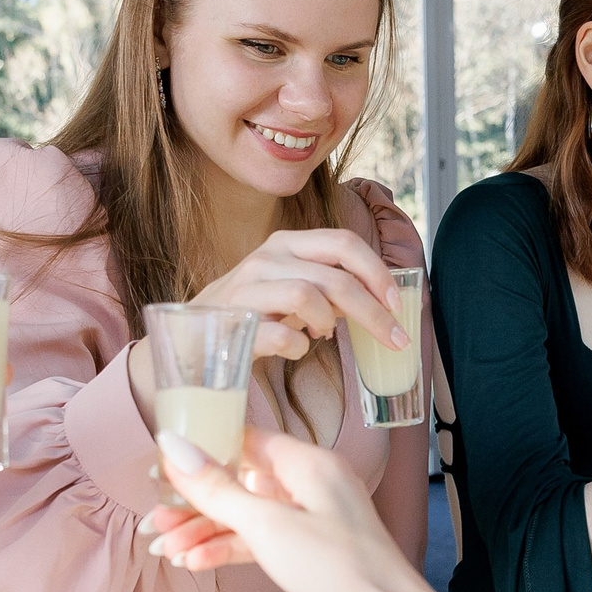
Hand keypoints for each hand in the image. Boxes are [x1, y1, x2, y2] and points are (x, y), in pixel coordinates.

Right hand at [154, 426, 435, 591]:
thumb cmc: (338, 568)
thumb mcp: (267, 525)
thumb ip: (217, 488)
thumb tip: (174, 445)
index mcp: (310, 463)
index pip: (245, 440)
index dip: (201, 451)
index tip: (161, 467)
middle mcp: (312, 485)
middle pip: (241, 481)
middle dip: (196, 502)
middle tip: (156, 520)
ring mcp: (311, 521)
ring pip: (246, 516)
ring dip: (206, 532)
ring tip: (164, 550)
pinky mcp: (308, 554)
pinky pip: (259, 543)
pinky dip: (228, 551)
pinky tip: (194, 563)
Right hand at [190, 229, 406, 363]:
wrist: (193, 334)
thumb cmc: (253, 310)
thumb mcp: (292, 286)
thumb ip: (331, 285)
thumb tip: (378, 298)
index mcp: (287, 243)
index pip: (344, 243)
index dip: (377, 272)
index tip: (397, 304)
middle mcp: (267, 258)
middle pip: (335, 277)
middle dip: (372, 312)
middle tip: (394, 339)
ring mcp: (247, 289)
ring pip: (307, 296)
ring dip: (328, 322)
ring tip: (324, 334)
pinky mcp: (233, 323)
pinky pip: (281, 335)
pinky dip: (298, 346)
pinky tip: (297, 348)